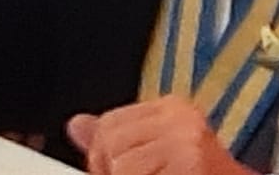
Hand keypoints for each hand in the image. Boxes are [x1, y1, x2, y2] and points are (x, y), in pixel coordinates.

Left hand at [67, 97, 254, 174]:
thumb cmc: (201, 174)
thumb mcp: (156, 152)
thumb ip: (116, 138)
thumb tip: (77, 124)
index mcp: (173, 109)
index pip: (110, 122)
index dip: (106, 155)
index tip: (122, 170)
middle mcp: (181, 120)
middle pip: (110, 141)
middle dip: (113, 170)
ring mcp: (186, 142)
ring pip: (120, 165)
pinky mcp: (190, 163)